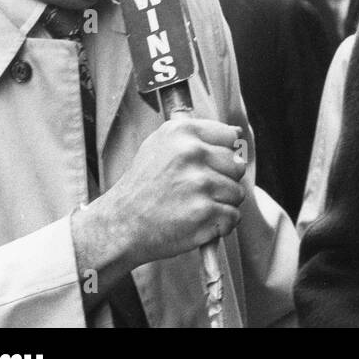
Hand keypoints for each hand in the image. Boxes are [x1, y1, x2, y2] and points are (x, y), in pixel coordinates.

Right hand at [73, 118, 246, 281]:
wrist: (119, 225)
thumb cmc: (142, 187)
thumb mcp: (160, 145)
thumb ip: (197, 136)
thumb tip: (237, 134)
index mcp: (183, 133)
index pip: (231, 137)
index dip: (226, 155)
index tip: (212, 166)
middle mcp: (192, 153)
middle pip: (238, 166)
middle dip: (225, 181)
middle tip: (198, 191)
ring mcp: (199, 183)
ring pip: (238, 192)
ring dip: (222, 204)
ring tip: (194, 207)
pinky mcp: (205, 212)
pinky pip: (233, 216)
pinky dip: (221, 224)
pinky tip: (198, 222)